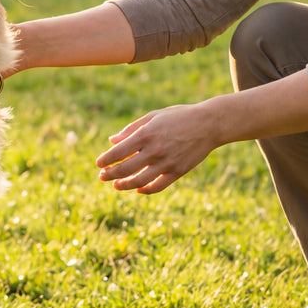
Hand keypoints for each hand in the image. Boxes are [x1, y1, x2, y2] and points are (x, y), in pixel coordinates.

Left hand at [95, 103, 218, 193]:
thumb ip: (131, 129)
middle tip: (102, 176)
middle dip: (110, 174)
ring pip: (140, 181)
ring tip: (116, 185)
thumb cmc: (178, 117)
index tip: (98, 164)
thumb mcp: (152, 116)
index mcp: (145, 134)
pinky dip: (146, 190)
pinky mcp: (178, 171)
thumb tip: (112, 141)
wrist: (208, 124)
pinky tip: (138, 189)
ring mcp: (167, 162)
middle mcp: (154, 150)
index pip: (118, 152)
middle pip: (126, 169)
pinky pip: (158, 186)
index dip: (106, 160)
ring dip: (125, 185)